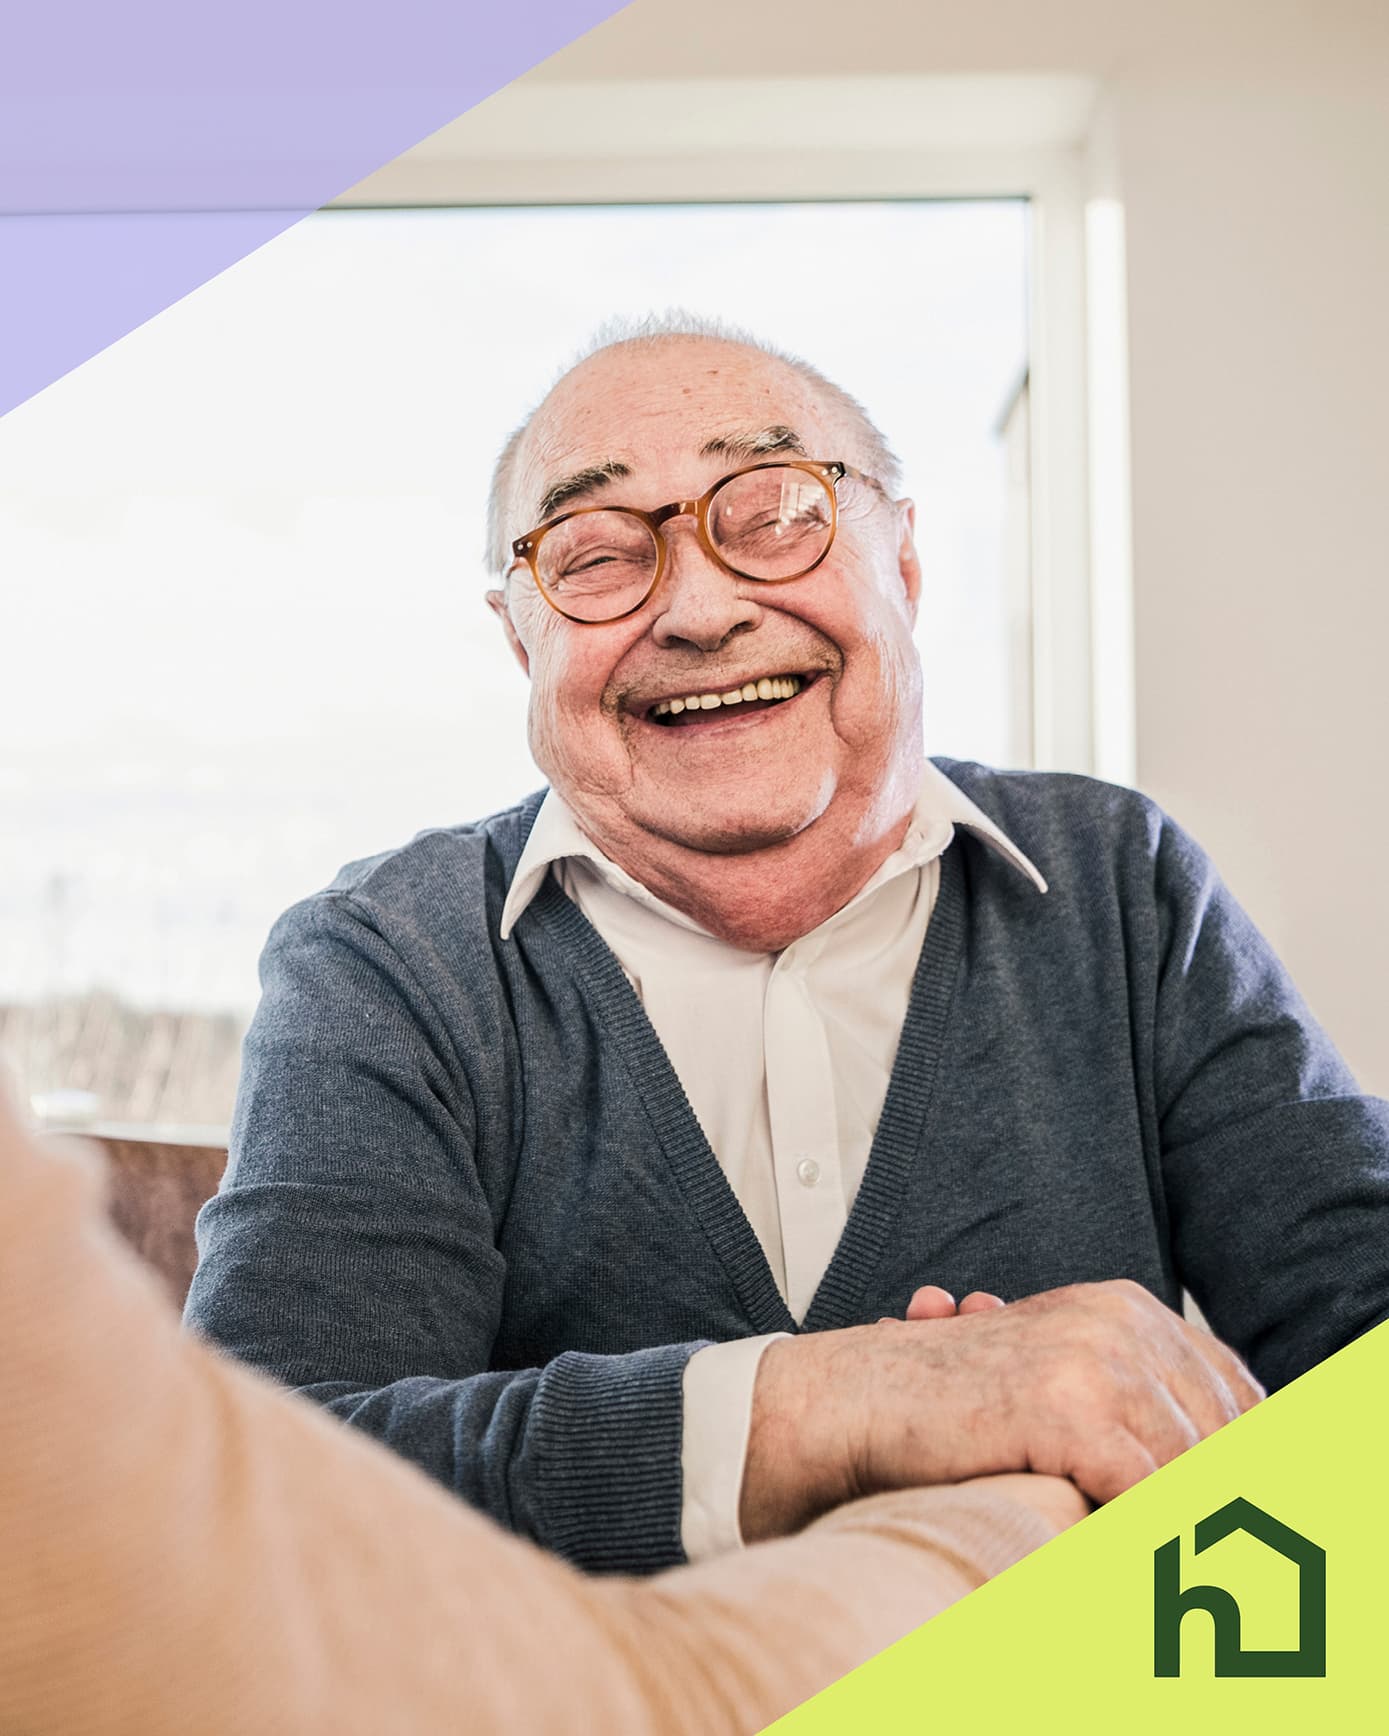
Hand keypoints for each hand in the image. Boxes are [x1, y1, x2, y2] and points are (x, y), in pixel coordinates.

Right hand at [741, 1279, 1261, 1541]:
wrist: (847, 1402)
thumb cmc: (941, 1408)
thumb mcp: (1051, 1386)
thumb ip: (1125, 1406)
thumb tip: (1204, 1473)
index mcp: (1126, 1308)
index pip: (1236, 1394)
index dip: (1242, 1461)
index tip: (1232, 1518)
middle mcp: (1122, 1321)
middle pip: (1229, 1434)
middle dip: (1222, 1500)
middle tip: (1209, 1557)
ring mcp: (1098, 1360)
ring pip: (1197, 1471)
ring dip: (1188, 1528)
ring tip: (1174, 1572)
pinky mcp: (1067, 1408)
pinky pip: (1149, 1497)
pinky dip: (1145, 1538)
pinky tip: (1124, 1561)